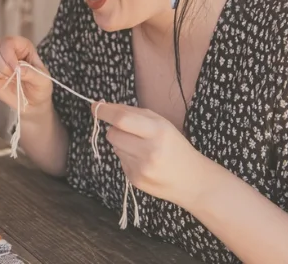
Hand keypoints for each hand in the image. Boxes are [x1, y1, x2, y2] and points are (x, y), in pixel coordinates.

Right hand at [0, 36, 52, 114]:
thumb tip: (17, 69)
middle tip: (11, 76)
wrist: (32, 102)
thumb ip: (31, 73)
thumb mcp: (42, 80)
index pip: (9, 41)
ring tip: (5, 79)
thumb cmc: (39, 88)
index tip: (15, 70)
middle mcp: (8, 49)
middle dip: (2, 66)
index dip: (9, 55)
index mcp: (23, 46)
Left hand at [94, 102, 209, 208]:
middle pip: (113, 134)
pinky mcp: (135, 180)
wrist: (192, 180)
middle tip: (130, 132)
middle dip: (115, 129)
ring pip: (115, 147)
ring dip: (122, 144)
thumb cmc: (175, 146)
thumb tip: (103, 107)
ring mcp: (141, 168)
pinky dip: (128, 158)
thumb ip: (133, 113)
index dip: (104, 112)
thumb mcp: (161, 123)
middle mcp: (149, 151)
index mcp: (158, 131)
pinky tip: (144, 162)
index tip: (94, 106)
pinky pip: (120, 161)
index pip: (122, 119)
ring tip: (143, 149)